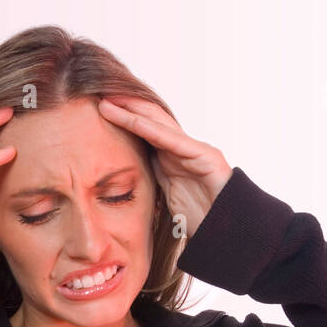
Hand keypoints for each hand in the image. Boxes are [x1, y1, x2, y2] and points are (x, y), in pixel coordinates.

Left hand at [96, 96, 231, 240]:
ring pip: (158, 123)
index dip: (123, 120)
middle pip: (150, 120)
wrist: (228, 231)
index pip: (145, 132)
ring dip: (131, 111)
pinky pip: (171, 139)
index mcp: (173, 158)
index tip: (98, 112)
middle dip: (125, 107)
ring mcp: (194, 149)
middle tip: (98, 96)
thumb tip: (128, 177)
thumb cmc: (201, 218)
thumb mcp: (166, 197)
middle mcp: (183, 148)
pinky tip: (131, 120)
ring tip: (108, 102)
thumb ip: (152, 181)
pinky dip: (150, 128)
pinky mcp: (204, 155)